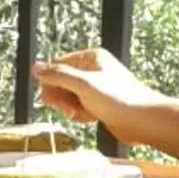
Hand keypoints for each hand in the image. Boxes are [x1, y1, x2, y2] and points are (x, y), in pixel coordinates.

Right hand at [31, 47, 158, 129]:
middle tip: (69, 110)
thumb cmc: (120, 99)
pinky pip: (79, 107)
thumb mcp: (84, 85)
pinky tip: (91, 118)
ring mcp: (96, 87)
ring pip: (69, 97)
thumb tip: (35, 67)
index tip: (51, 100)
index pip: (57, 66)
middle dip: (62, 99)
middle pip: (60, 83)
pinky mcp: (99, 102)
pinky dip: (81, 114)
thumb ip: (58, 76)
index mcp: (90, 58)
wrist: (143, 120)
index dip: (50, 84)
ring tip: (85, 114)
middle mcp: (92, 69)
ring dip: (72, 109)